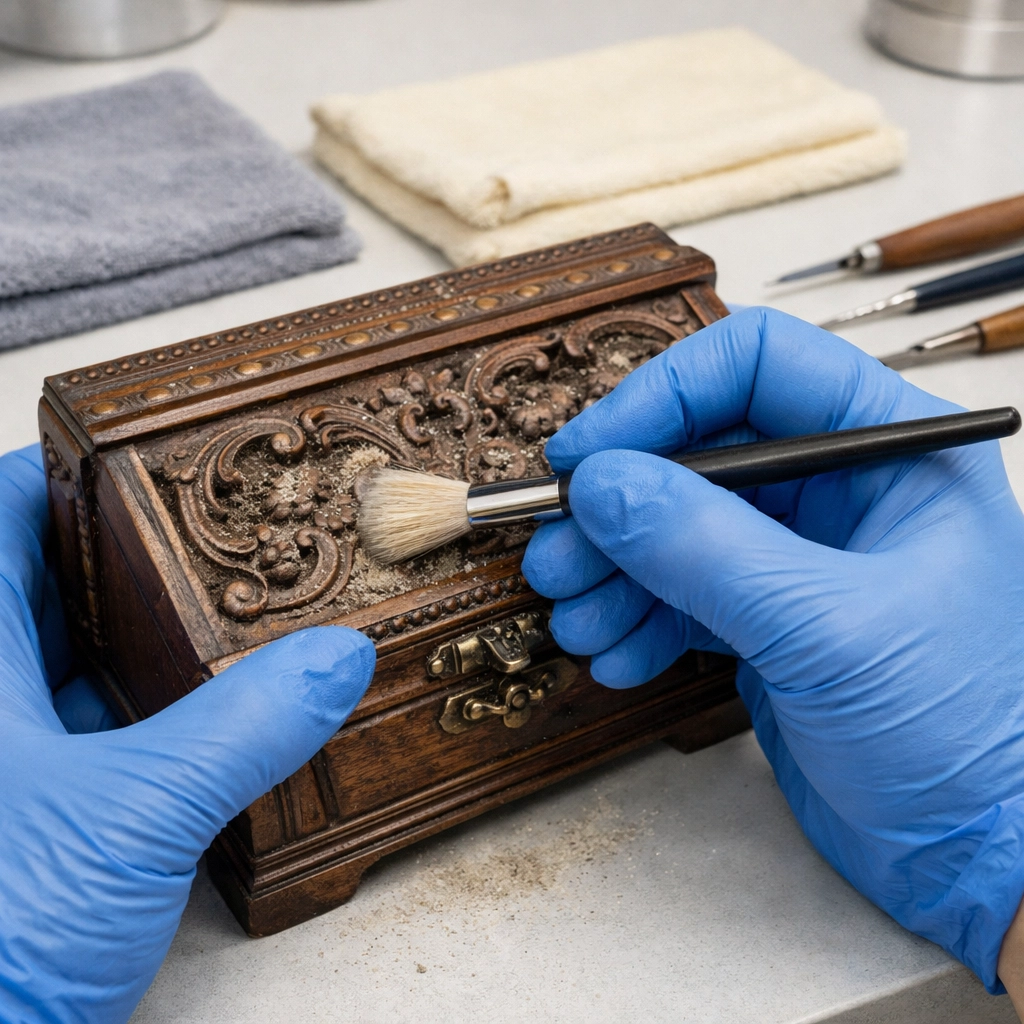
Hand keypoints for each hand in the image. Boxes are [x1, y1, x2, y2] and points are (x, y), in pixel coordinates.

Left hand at [0, 446, 375, 1022]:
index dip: (60, 478)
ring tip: (214, 609)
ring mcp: (9, 771)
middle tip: (201, 523)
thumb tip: (332, 661)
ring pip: (64, 668)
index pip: (2, 525)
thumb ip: (241, 729)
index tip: (134, 456)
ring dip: (135, 637)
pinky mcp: (34, 827)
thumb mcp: (134, 814)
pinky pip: (86, 739)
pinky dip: (138, 716)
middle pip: (41, 590)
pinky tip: (193, 719)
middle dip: (121, 554)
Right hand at [522, 307, 1023, 992]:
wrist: (981, 856)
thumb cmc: (966, 735)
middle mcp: (842, 490)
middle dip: (620, 505)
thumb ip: (707, 549)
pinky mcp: (768, 620)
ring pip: (678, 528)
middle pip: (699, 452)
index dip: (661, 397)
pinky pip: (681, 594)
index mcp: (891, 450)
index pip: (758, 366)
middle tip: (558, 554)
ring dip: (614, 570)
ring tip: (576, 618)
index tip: (588, 455)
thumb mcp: (828, 629)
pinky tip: (617, 656)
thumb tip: (602, 484)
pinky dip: (638, 620)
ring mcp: (800, 557)